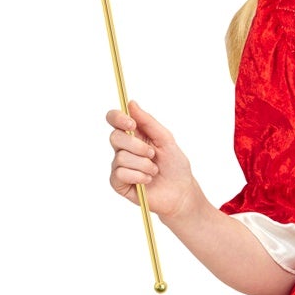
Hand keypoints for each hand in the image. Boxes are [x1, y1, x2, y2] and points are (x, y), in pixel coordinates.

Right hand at [106, 99, 199, 220]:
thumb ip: (148, 121)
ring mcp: (119, 166)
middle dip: (137, 146)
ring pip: (121, 157)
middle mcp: (123, 148)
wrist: (181, 192)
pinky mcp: (119, 183)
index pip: (114, 119)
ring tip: (154, 171)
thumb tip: (131, 103)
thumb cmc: (175, 166)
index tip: (131, 124)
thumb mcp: (166, 139)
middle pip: (115, 137)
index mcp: (134, 135)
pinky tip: (147, 181)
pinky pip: (120, 174)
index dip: (118, 118)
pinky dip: (138, 176)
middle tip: (152, 154)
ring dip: (143, 164)